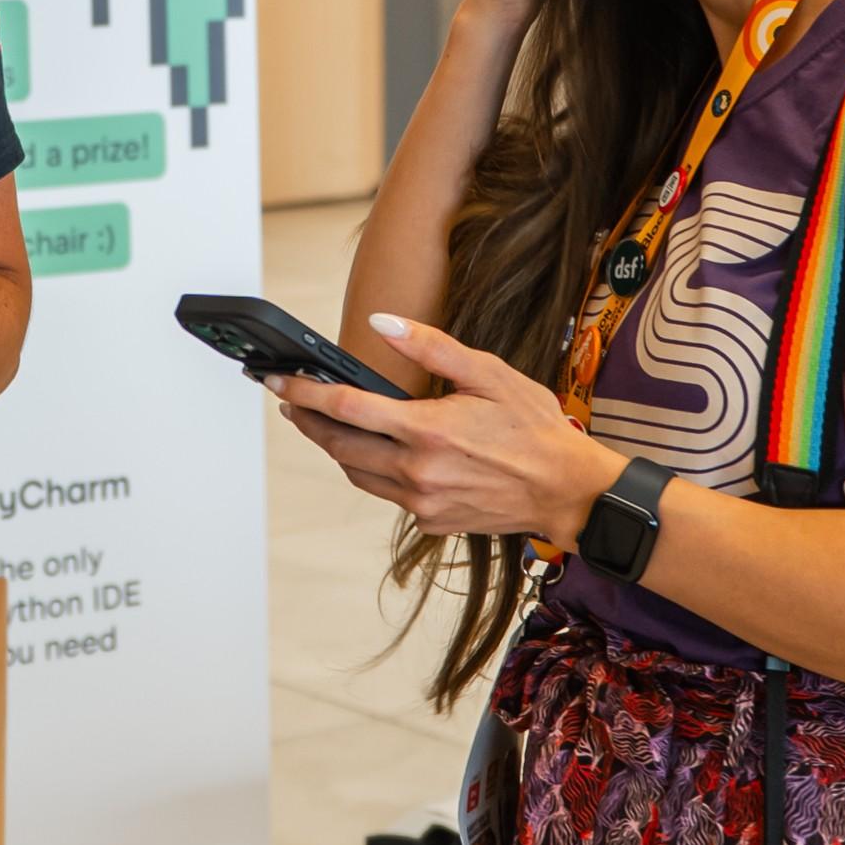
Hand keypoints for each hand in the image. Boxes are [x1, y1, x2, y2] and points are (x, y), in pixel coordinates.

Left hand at [268, 312, 622, 548]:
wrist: (568, 491)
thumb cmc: (535, 429)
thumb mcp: (488, 374)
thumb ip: (430, 347)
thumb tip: (383, 323)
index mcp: (427, 430)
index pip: (345, 408)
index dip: (304, 393)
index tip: (277, 381)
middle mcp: (417, 471)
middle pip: (339, 445)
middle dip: (307, 421)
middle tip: (289, 402)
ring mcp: (422, 501)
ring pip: (356, 473)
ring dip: (335, 447)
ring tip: (324, 424)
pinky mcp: (430, 520)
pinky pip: (385, 492)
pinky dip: (372, 470)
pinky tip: (377, 452)